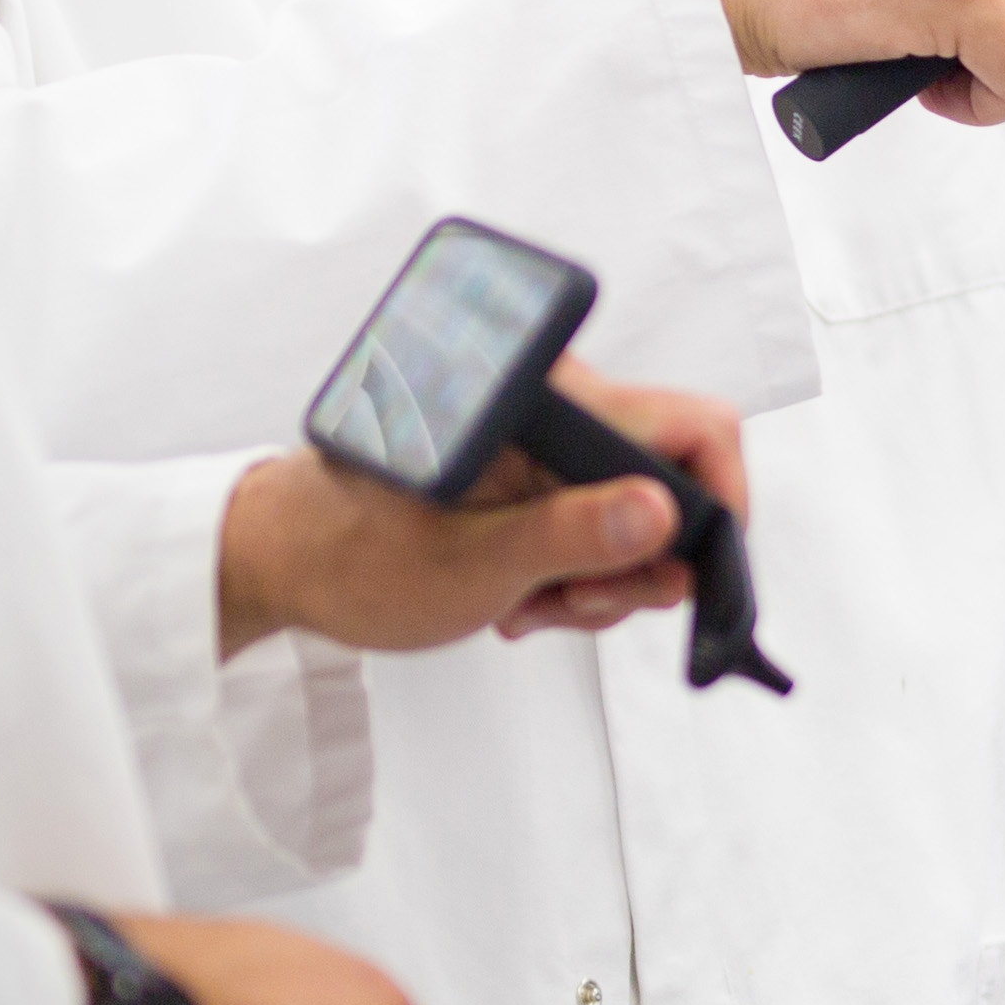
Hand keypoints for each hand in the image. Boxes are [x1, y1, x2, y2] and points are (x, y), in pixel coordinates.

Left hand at [213, 364, 751, 656]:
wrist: (284, 560)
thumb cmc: (352, 552)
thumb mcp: (473, 563)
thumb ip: (574, 537)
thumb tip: (664, 514)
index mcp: (551, 401)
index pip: (695, 425)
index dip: (720, 500)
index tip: (693, 573)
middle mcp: (559, 408)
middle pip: (674, 482)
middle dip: (638, 562)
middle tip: (574, 603)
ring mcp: (550, 442)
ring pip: (638, 515)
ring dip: (598, 578)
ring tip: (527, 602)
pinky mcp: (537, 472)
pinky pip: (597, 523)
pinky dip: (573, 571)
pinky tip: (520, 595)